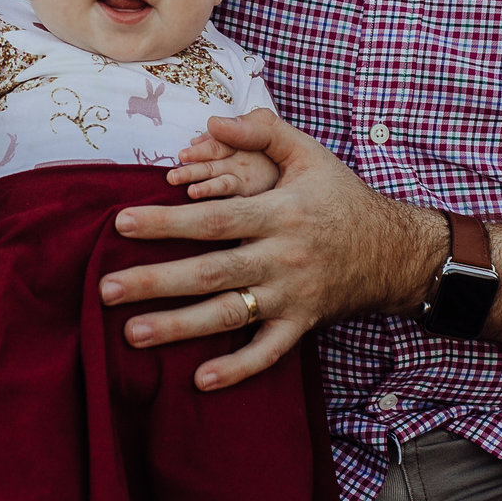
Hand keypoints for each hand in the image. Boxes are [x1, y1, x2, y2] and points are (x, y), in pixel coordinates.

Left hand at [104, 109, 440, 389]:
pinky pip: (268, 353)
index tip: (121, 223)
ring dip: (179, 327)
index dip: (168, 222)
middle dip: (156, 281)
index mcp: (281, 213)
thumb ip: (263, 130)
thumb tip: (214, 120)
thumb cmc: (342, 197)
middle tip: (106, 288)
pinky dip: (237, 368)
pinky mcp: (302, 325)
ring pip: (230, 315)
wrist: (395, 251)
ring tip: (131, 334)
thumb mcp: (310, 154)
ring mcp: (292, 296)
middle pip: (211, 272)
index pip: (215, 219)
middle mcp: (283, 258)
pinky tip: (199, 380)